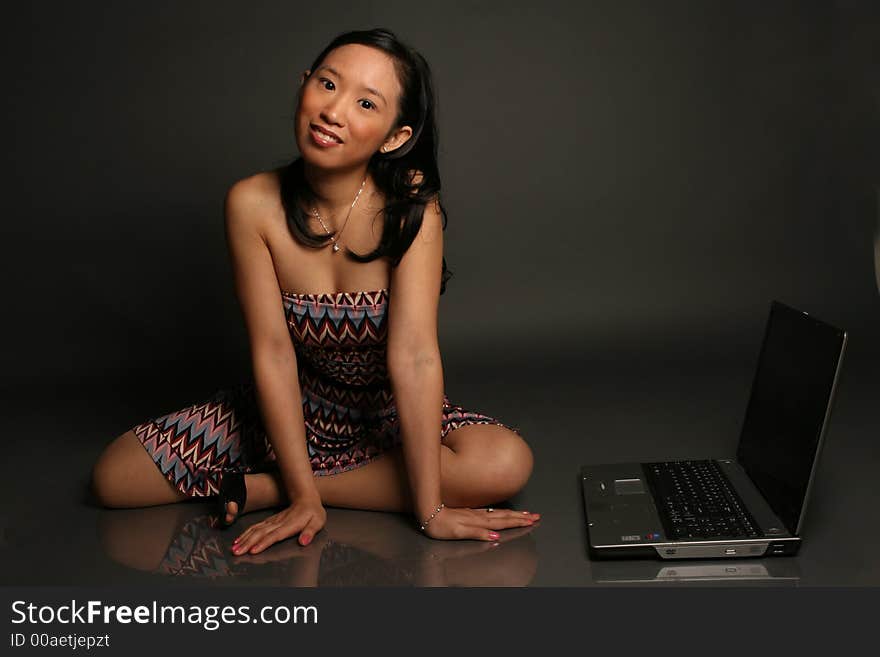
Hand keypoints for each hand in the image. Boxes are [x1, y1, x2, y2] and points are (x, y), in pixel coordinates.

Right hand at [231, 494, 325, 554]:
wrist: (305, 498)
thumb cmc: (313, 512)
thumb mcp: (317, 522)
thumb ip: (310, 532)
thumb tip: (304, 541)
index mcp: (290, 524)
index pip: (275, 535)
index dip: (264, 543)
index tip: (253, 550)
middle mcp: (279, 523)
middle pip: (261, 533)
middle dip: (248, 543)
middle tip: (237, 552)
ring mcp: (273, 521)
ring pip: (256, 530)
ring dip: (244, 539)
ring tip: (234, 548)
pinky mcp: (269, 521)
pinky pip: (255, 527)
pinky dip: (246, 533)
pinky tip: (239, 539)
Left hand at [420, 506, 539, 540]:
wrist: (429, 513)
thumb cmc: (442, 526)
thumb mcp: (459, 532)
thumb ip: (478, 533)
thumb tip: (495, 536)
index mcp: (479, 522)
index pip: (503, 522)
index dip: (518, 522)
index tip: (531, 521)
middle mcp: (479, 517)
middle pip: (504, 516)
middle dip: (521, 517)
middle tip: (535, 516)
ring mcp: (475, 514)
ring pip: (499, 513)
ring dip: (513, 514)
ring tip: (525, 513)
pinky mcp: (470, 513)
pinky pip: (490, 513)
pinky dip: (500, 513)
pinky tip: (501, 513)